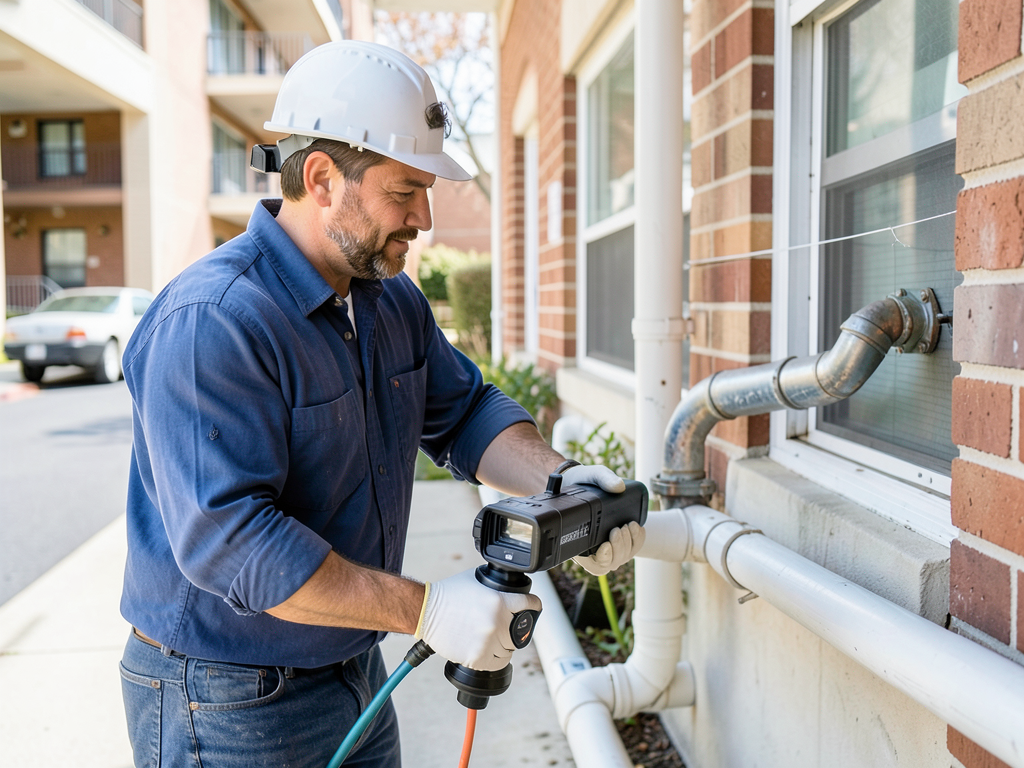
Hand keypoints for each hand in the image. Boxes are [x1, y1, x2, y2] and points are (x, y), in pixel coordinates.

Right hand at [415, 568, 541, 670]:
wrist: (425, 611)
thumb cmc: (448, 594)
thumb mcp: (477, 580)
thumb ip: (495, 586)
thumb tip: (509, 587)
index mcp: (500, 601)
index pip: (530, 604)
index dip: (534, 605)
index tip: (535, 608)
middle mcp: (497, 622)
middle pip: (520, 633)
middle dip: (514, 630)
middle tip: (505, 628)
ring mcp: (487, 641)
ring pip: (509, 650)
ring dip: (503, 646)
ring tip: (492, 640)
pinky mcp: (477, 657)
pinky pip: (497, 664)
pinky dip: (495, 659)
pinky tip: (488, 651)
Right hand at [560, 464, 642, 574]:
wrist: (580, 481)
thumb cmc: (581, 480)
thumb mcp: (589, 475)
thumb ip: (602, 478)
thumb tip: (619, 487)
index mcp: (576, 538)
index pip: (590, 562)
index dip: (601, 559)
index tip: (605, 545)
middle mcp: (589, 545)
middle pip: (609, 563)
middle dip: (619, 549)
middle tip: (619, 529)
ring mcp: (603, 543)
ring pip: (619, 559)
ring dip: (628, 546)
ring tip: (629, 526)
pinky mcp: (615, 538)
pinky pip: (628, 550)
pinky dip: (636, 541)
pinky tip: (636, 528)